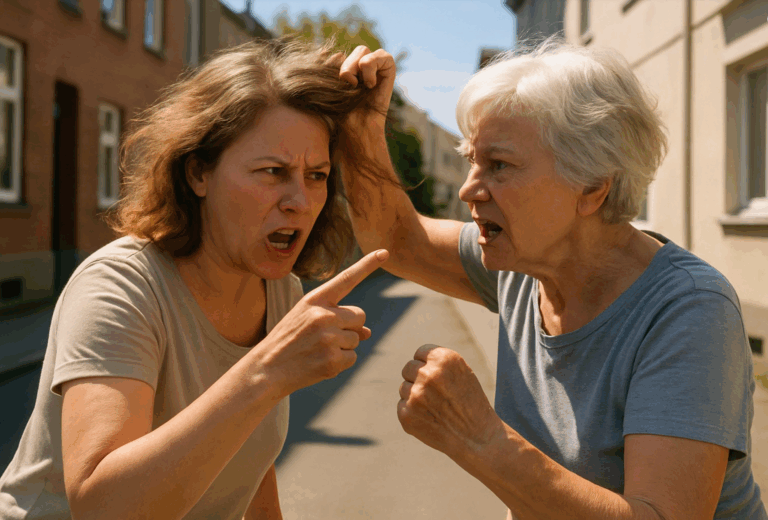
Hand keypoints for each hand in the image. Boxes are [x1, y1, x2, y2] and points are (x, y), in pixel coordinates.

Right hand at [255, 249, 388, 396]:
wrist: (266, 369)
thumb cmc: (287, 341)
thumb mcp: (305, 320)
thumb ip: (335, 319)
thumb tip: (367, 332)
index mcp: (314, 300)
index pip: (346, 279)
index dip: (367, 264)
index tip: (384, 252)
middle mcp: (323, 315)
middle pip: (360, 315)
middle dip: (350, 326)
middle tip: (324, 336)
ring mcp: (328, 338)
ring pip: (357, 339)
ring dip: (343, 346)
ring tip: (317, 350)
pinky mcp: (332, 360)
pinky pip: (352, 358)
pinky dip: (340, 363)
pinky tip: (319, 363)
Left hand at [339, 46, 395, 132]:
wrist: (357, 127)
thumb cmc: (343, 113)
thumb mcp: (333, 87)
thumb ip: (333, 67)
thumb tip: (338, 53)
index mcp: (349, 71)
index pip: (340, 53)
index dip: (335, 63)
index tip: (338, 83)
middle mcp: (363, 68)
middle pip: (350, 50)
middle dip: (347, 66)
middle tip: (348, 84)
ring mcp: (377, 69)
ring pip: (363, 50)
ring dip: (356, 66)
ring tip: (359, 85)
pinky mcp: (389, 71)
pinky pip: (383, 56)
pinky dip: (371, 68)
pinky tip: (370, 85)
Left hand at [397, 345, 504, 460]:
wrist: (477, 437)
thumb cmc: (470, 403)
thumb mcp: (461, 372)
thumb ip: (437, 363)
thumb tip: (413, 362)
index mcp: (443, 359)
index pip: (420, 352)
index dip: (428, 364)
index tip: (437, 376)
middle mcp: (428, 374)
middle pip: (408, 368)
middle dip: (418, 379)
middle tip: (436, 394)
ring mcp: (415, 395)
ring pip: (404, 387)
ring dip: (415, 396)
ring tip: (436, 408)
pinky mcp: (406, 413)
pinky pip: (402, 405)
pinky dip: (412, 412)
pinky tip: (430, 419)